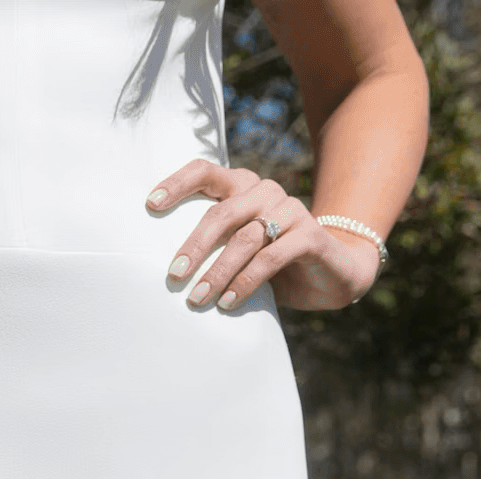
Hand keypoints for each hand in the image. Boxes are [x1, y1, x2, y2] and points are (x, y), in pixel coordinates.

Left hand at [146, 160, 381, 311]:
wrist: (330, 274)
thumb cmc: (270, 262)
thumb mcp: (236, 250)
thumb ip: (210, 245)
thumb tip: (164, 268)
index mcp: (241, 186)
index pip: (205, 171)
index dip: (177, 184)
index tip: (150, 205)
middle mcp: (265, 192)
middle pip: (222, 213)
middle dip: (194, 246)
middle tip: (173, 276)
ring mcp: (291, 210)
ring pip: (245, 239)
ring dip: (217, 273)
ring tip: (197, 299)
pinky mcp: (310, 235)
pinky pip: (270, 259)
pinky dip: (245, 283)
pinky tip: (227, 303)